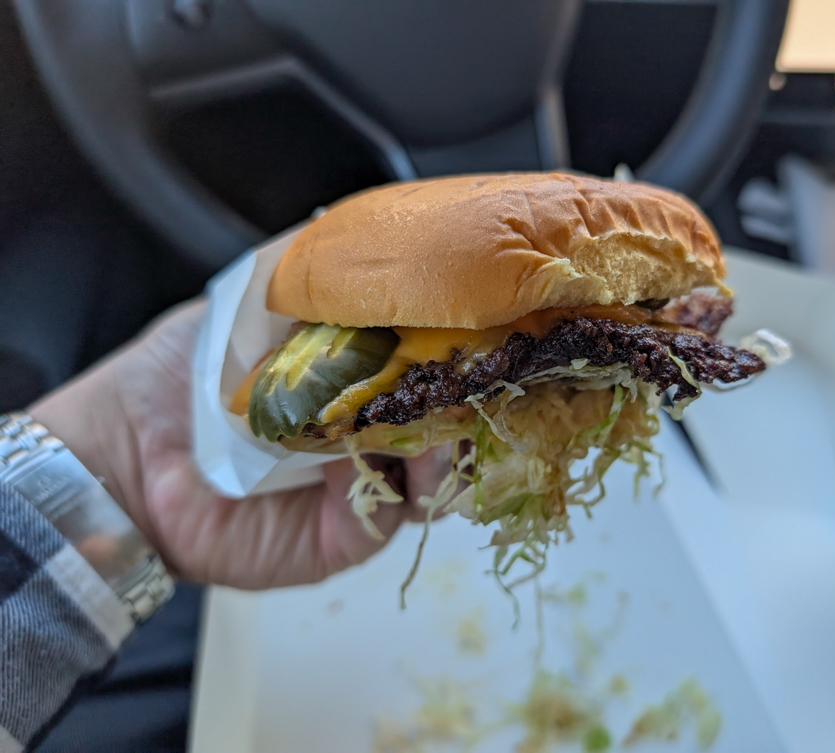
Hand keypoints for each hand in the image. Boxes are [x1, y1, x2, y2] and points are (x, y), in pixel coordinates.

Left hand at [29, 300, 452, 588]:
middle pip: (450, 417)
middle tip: (479, 371)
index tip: (482, 322)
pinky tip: (398, 453)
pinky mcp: (349, 535)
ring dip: (454, 442)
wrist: (128, 450)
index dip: (462, 345)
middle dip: (471, 395)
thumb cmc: (184, 369)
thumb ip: (307, 268)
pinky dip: (412, 482)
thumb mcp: (250, 295)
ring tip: (448, 414)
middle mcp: (371, 430)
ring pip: (442, 471)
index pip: (433, 362)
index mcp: (358, 376)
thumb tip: (373, 228)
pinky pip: (400, 510)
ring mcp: (365, 483)